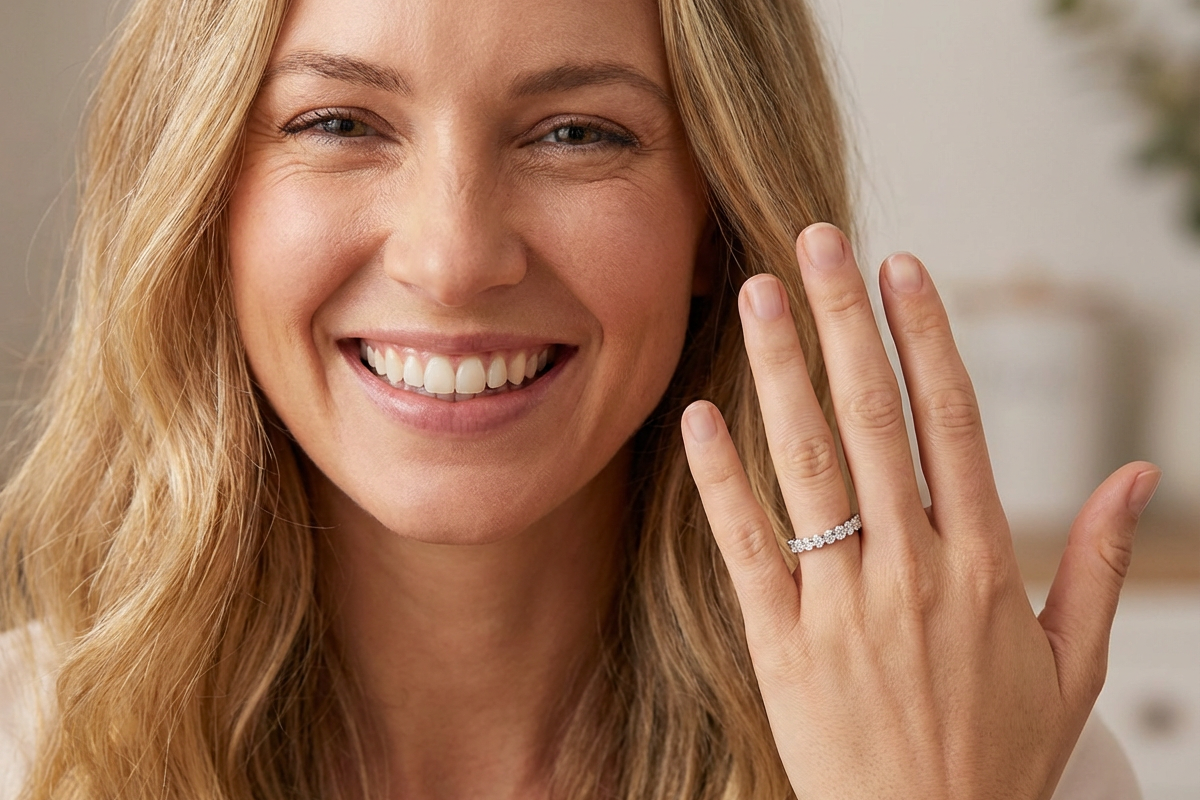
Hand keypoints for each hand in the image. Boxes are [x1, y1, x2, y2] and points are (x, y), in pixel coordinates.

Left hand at [680, 223, 1160, 799]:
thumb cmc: (999, 755)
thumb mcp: (1076, 665)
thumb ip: (1104, 564)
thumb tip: (1140, 476)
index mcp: (985, 562)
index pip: (952, 419)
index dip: (924, 334)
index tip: (899, 267)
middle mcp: (912, 567)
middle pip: (873, 417)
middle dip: (842, 320)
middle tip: (815, 239)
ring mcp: (842, 603)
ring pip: (808, 464)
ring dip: (781, 372)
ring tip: (759, 294)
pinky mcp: (780, 644)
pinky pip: (747, 548)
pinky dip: (720, 480)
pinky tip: (698, 416)